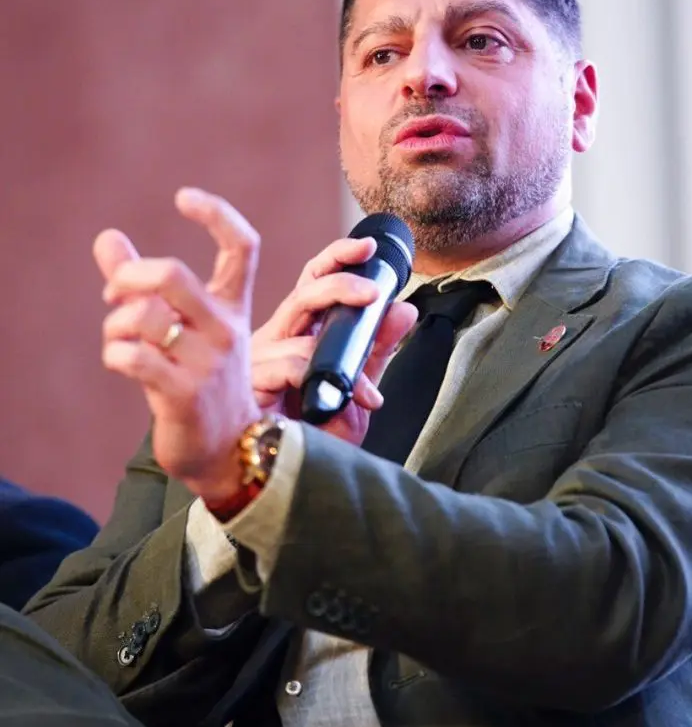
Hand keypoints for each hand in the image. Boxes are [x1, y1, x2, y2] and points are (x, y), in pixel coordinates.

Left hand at [94, 188, 262, 501]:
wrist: (227, 451)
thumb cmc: (198, 384)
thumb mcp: (182, 331)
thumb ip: (142, 285)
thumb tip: (106, 237)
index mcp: (232, 309)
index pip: (241, 247)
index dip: (216, 213)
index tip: (183, 197)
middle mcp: (226, 330)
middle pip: (172, 274)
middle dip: (129, 276)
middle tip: (116, 294)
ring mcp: (208, 363)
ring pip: (144, 316)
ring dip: (116, 323)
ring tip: (118, 339)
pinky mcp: (184, 394)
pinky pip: (132, 355)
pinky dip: (114, 353)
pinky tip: (120, 362)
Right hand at [251, 235, 416, 445]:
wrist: (284, 478)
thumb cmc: (313, 434)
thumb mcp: (357, 388)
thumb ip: (376, 350)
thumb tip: (405, 309)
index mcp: (298, 332)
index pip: (314, 281)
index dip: (337, 257)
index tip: (368, 247)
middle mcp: (275, 338)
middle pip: (304, 292)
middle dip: (340, 282)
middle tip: (374, 291)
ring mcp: (258, 357)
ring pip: (302, 332)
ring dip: (346, 359)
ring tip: (368, 395)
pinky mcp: (250, 380)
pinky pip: (292, 366)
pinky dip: (326, 382)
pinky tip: (347, 405)